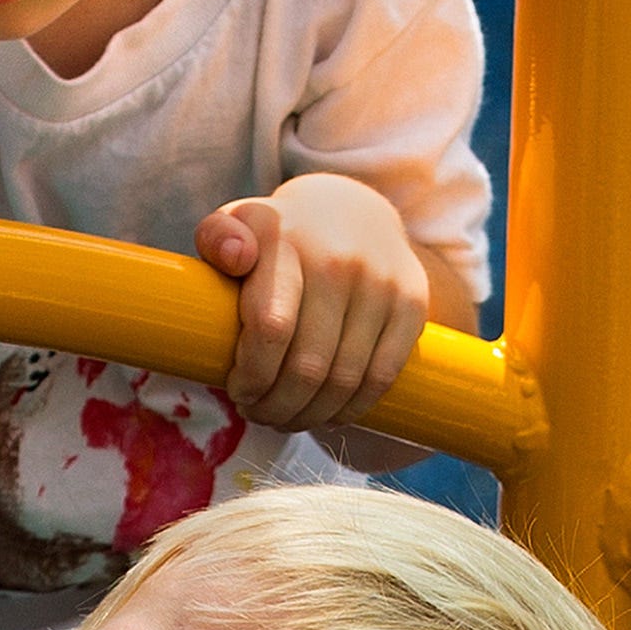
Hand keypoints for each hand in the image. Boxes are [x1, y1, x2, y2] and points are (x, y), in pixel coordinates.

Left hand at [196, 174, 432, 434]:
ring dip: (311, 415)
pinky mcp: (412, 303)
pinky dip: (351, 408)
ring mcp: (381, 282)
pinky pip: (380, 377)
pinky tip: (328, 413)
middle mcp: (338, 258)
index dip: (253, 376)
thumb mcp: (239, 224)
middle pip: (308, 366)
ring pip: (344, 380)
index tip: (238, 391)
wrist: (352, 211)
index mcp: (286, 240)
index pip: (272, 328)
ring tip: (288, 418)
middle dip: (277, 406)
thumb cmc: (280, 239)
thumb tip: (234, 255)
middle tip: (260, 415)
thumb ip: (219, 236)